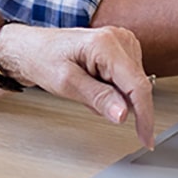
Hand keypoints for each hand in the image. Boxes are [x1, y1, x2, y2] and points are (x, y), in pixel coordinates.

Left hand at [0, 24, 154, 147]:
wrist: (32, 49)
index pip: (138, 86)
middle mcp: (118, 38)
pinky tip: (93, 81)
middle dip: (117, 102)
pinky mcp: (121, 49)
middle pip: (137, 87)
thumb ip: (97, 98)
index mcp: (105, 43)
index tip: (146, 139)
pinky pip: (127, 81)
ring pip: (133, 86)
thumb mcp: (66, 83)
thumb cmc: (42, 59)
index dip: (145, 116)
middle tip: (87, 94)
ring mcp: (122, 42)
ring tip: (86, 85)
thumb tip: (124, 114)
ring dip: (113, 96)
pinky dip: (112, 89)